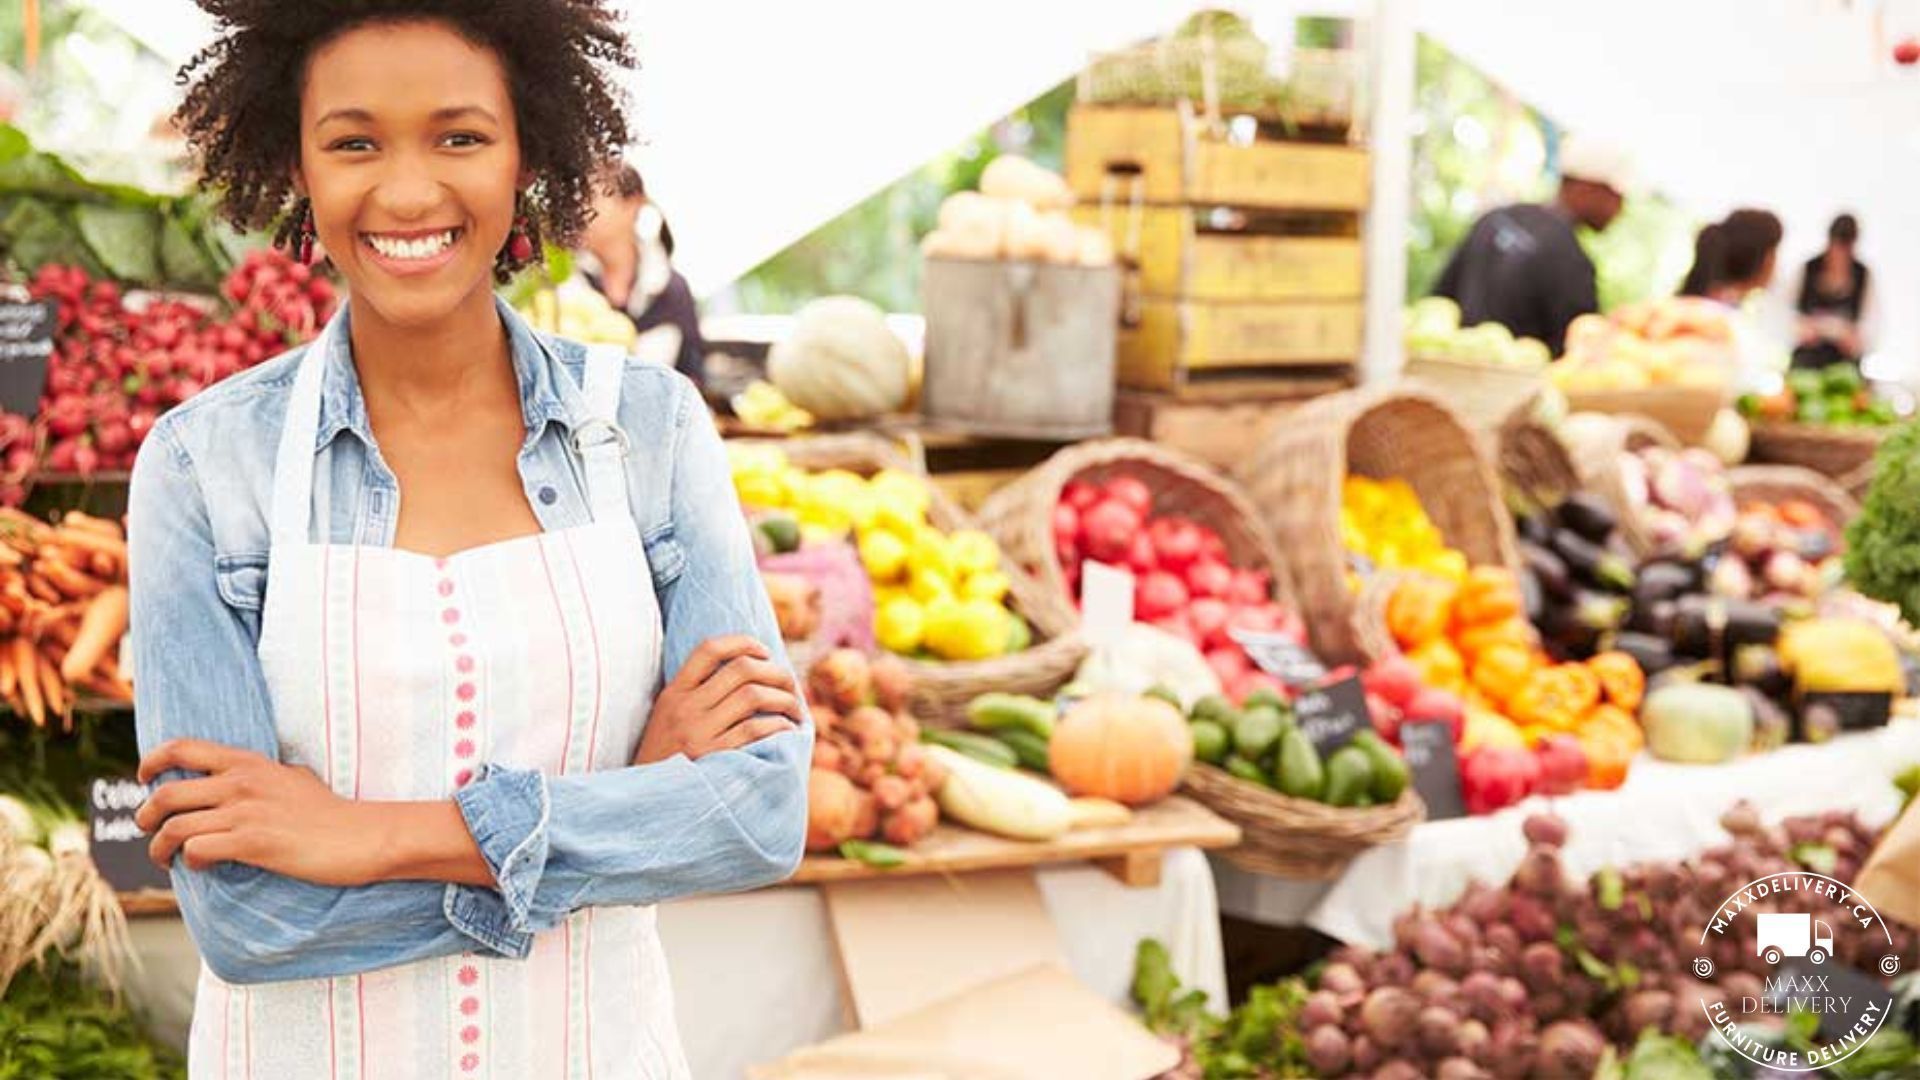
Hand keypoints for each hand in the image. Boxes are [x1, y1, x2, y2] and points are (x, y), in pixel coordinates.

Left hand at [136, 740, 388, 885]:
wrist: (362, 836)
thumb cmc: (331, 813)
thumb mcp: (294, 778)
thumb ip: (263, 775)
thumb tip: (242, 781)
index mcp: (248, 763)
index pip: (182, 748)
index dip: (152, 761)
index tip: (144, 778)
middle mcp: (241, 783)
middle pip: (166, 793)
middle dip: (146, 816)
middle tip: (148, 829)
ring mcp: (247, 812)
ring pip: (174, 827)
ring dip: (160, 847)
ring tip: (165, 858)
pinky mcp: (254, 843)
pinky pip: (197, 850)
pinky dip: (190, 861)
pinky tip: (201, 866)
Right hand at [635, 636, 801, 764]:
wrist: (649, 802)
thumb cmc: (666, 758)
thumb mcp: (667, 718)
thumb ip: (695, 695)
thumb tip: (746, 672)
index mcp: (674, 693)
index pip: (709, 649)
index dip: (742, 642)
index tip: (764, 651)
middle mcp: (685, 708)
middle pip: (741, 669)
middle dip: (775, 672)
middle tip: (790, 684)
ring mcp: (698, 733)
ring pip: (753, 696)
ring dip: (784, 699)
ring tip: (795, 709)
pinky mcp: (713, 758)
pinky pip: (755, 730)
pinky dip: (778, 725)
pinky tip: (787, 730)